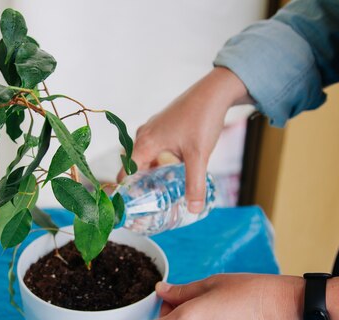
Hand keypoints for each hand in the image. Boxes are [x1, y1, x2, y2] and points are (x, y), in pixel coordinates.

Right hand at [119, 67, 252, 212]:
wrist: (214, 92)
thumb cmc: (202, 119)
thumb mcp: (198, 156)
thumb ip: (195, 184)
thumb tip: (194, 209)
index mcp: (145, 143)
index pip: (124, 173)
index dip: (126, 192)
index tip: (131, 208)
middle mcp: (143, 136)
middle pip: (133, 167)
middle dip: (139, 185)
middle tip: (149, 205)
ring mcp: (152, 130)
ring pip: (144, 157)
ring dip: (150, 173)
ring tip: (160, 191)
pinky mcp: (162, 127)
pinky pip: (153, 149)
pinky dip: (157, 162)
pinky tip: (171, 171)